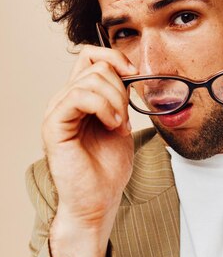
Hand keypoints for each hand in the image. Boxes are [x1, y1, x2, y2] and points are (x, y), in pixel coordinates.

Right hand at [43, 45, 136, 245]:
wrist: (99, 200)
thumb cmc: (108, 168)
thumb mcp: (121, 123)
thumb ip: (120, 97)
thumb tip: (128, 73)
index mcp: (79, 98)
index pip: (90, 56)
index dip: (115, 58)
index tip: (135, 74)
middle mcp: (65, 101)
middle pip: (94, 66)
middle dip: (121, 88)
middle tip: (127, 118)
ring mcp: (57, 112)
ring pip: (89, 80)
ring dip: (115, 101)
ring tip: (120, 126)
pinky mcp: (54, 126)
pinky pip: (77, 96)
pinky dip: (102, 107)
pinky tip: (112, 125)